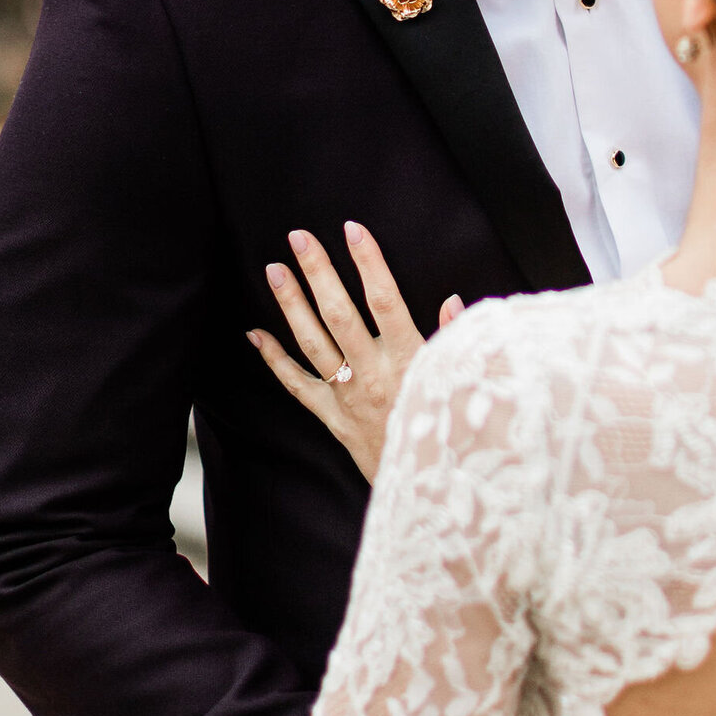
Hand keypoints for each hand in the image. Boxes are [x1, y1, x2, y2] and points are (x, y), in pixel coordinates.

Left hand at [248, 221, 461, 481]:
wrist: (426, 486)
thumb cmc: (447, 428)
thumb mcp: (460, 382)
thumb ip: (454, 340)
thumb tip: (452, 300)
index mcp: (409, 360)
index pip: (386, 300)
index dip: (369, 263)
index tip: (353, 229)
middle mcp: (372, 375)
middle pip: (340, 315)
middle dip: (318, 273)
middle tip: (298, 238)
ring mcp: (347, 396)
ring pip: (313, 343)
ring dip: (292, 305)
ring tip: (274, 270)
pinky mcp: (331, 417)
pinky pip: (297, 385)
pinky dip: (274, 359)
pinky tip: (255, 334)